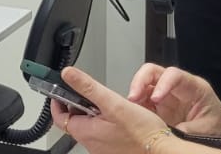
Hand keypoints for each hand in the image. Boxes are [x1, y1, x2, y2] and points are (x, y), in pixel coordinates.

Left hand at [52, 67, 172, 153]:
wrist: (162, 150)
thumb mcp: (112, 103)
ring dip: (94, 116)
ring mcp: (103, 150)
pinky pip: (104, 136)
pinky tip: (120, 121)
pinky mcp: (114, 151)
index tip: (61, 91)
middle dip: (80, 107)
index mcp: (86, 132)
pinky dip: (106, 126)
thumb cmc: (142, 132)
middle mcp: (91, 145)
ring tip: (109, 107)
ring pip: (90, 129)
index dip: (58, 102)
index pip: (59, 116)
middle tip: (91, 96)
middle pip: (75, 122)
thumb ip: (88, 87)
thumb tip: (68, 74)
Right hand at [127, 64, 220, 135]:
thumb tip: (167, 134)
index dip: (162, 84)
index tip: (155, 99)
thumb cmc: (218, 125)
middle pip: (153, 72)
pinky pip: (141, 99)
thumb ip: (186, 130)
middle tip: (133, 98)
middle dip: (140, 82)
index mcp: (194, 87)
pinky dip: (134, 105)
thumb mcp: (206, 129)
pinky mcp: (157, 104)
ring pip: (143, 83)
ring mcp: (165, 93)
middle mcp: (176, 86)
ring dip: (134, 93)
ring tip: (130, 108)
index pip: (174, 75)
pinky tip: (133, 114)